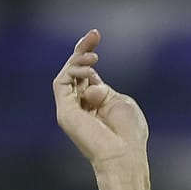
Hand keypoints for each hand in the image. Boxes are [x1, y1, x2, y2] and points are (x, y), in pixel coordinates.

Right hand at [54, 30, 148, 166]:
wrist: (124, 155)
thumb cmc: (129, 134)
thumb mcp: (120, 102)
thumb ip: (104, 88)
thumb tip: (90, 82)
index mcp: (94, 101)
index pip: (85, 71)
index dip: (87, 51)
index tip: (96, 34)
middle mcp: (79, 104)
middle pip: (73, 69)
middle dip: (82, 49)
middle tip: (94, 35)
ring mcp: (70, 108)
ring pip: (66, 74)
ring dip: (79, 60)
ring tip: (95, 59)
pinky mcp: (64, 112)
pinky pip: (61, 82)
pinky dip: (73, 71)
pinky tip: (89, 70)